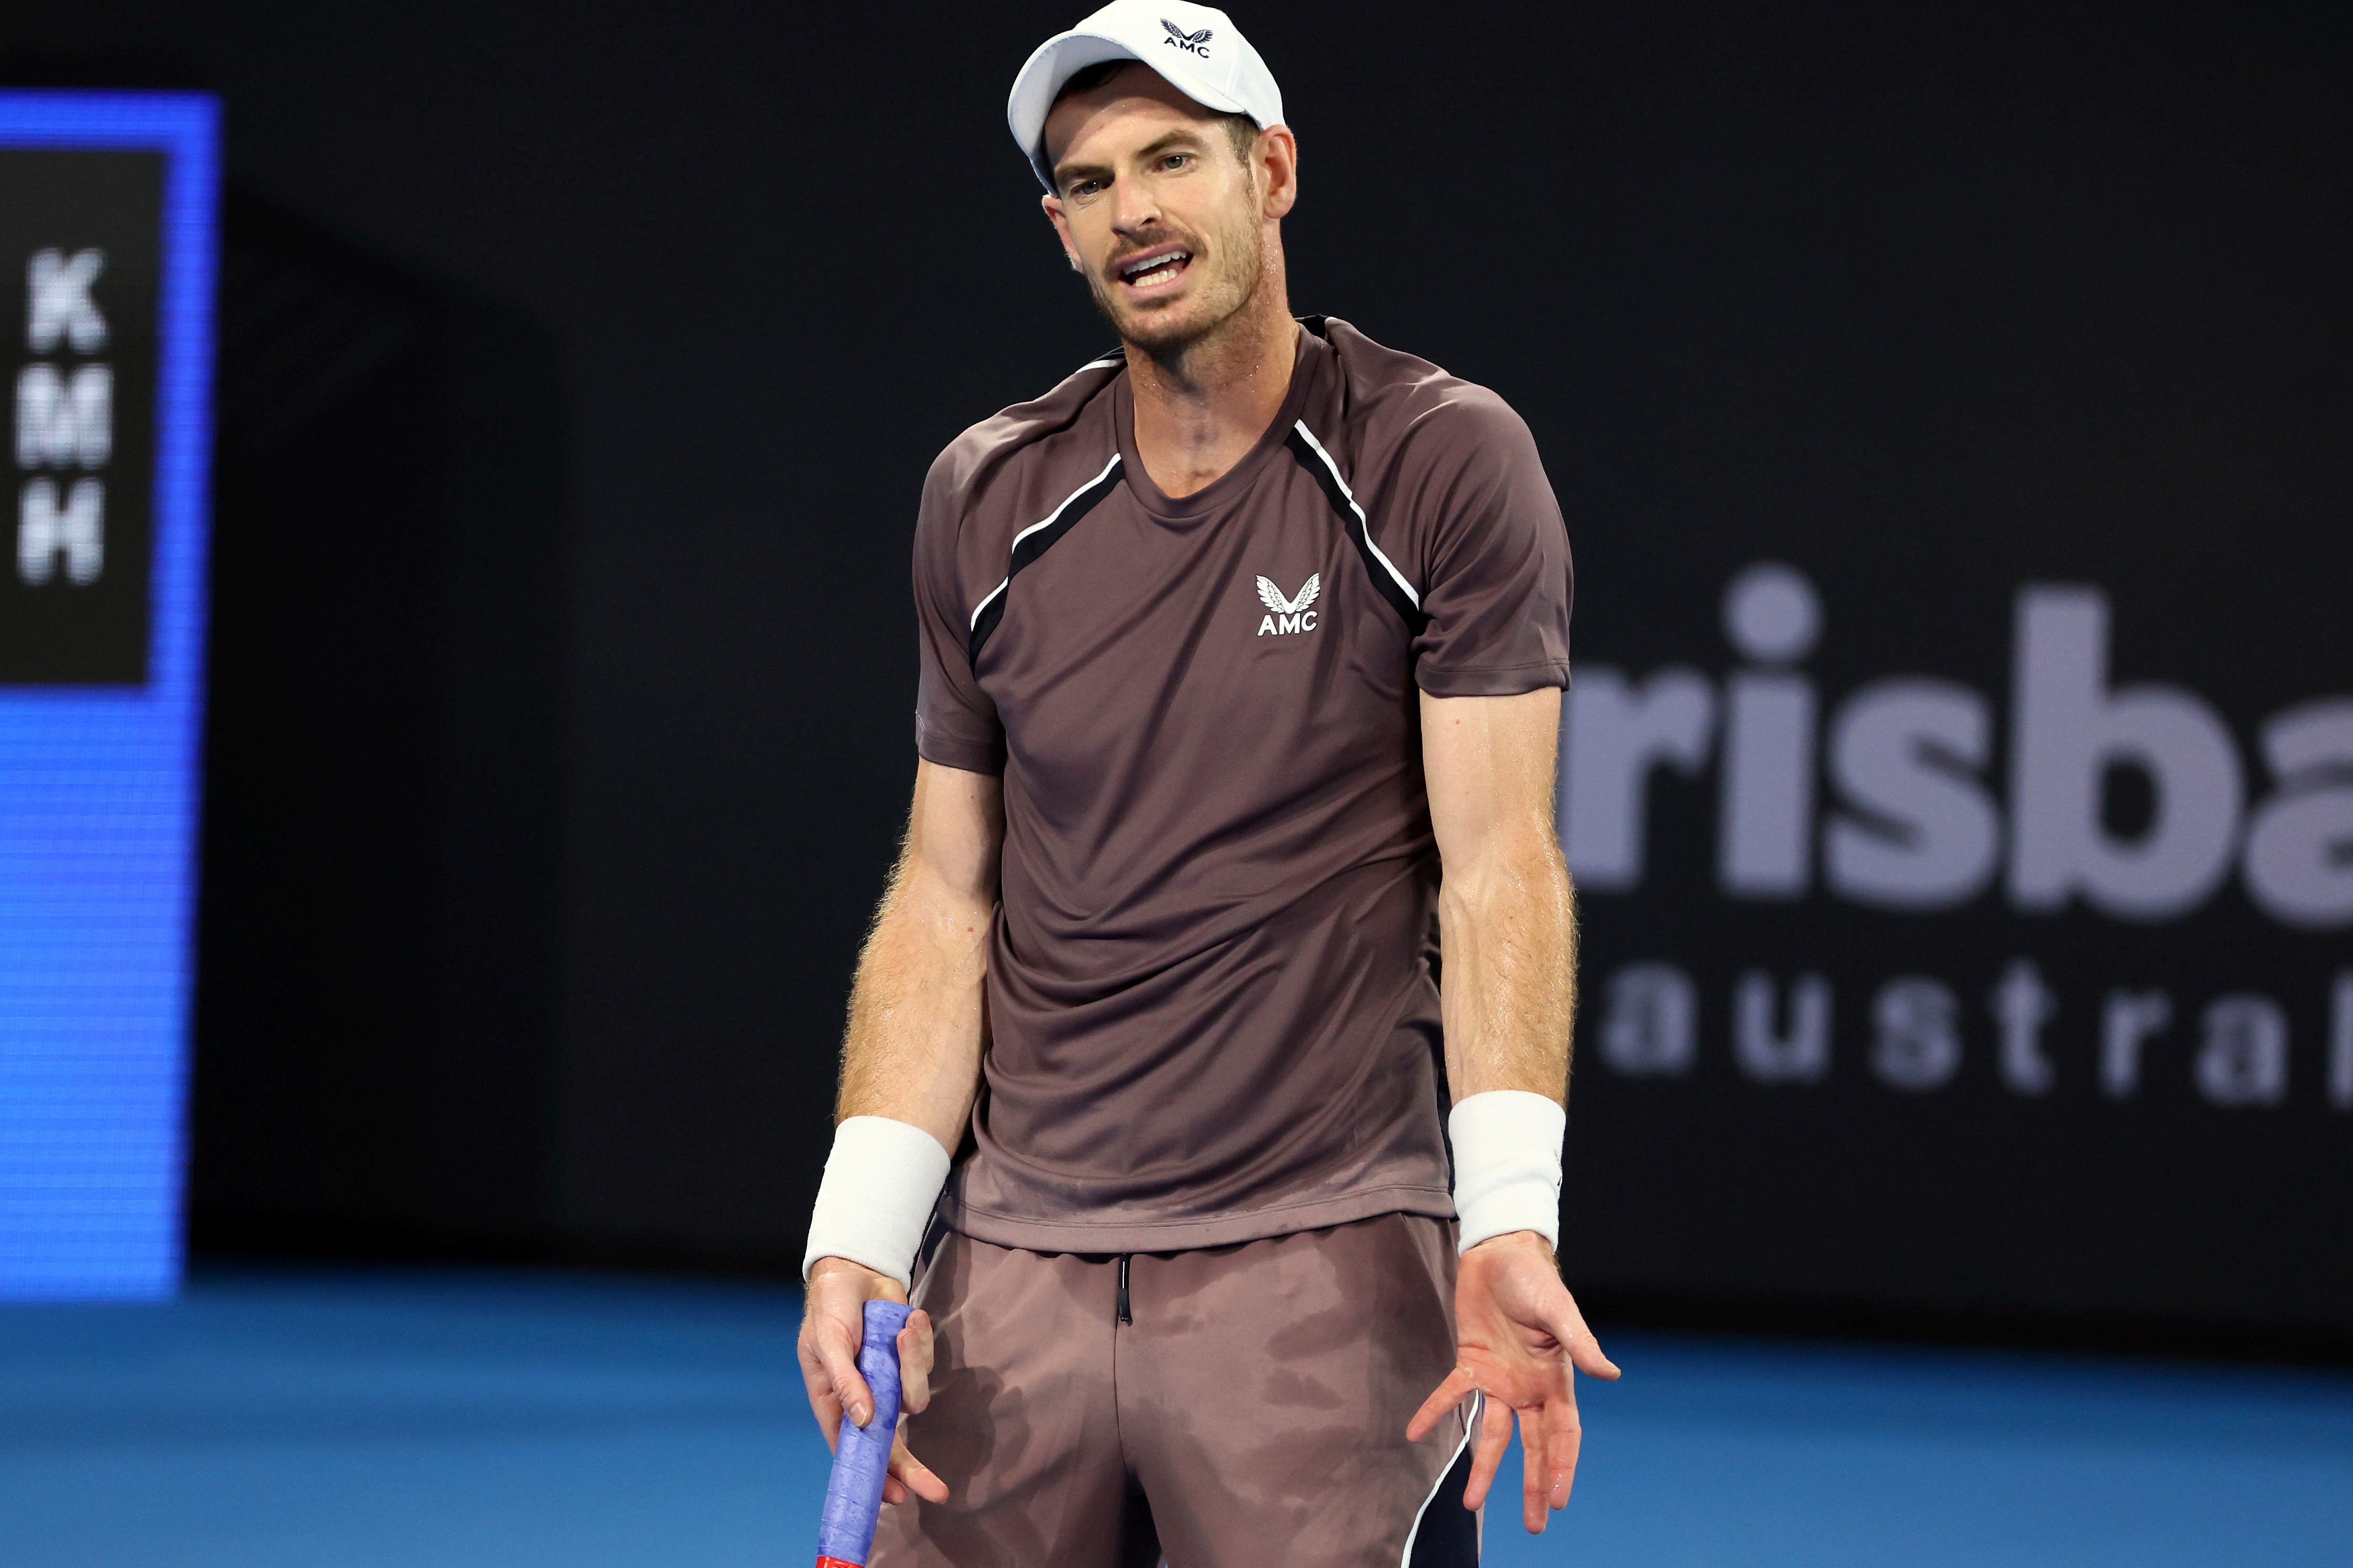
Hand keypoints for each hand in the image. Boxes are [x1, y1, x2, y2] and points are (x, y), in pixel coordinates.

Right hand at [798, 1256, 948, 1504]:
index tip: (896, 1499)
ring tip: (902, 1329)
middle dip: (914, 1468)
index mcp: (836, 1403)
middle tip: (939, 1492)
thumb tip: (864, 1421)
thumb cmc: (830, 1309)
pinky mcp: (909, 1361)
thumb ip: (846, 1381)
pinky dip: (920, 1342)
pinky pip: (926, 1364)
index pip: (854, 1452)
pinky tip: (909, 1318)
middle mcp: (866, 1400)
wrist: (855, 1271)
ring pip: (915, 1398)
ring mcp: (889, 1381)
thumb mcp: (829, 1341)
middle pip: (892, 1446)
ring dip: (913, 1364)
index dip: (874, 1477)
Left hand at [1406, 1231, 1618, 1533]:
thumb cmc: (1537, 1279)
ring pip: (1495, 1434)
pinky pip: (1451, 1395)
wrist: (1500, 1252)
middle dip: (1533, 1485)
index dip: (1561, 1466)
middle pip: (1533, 1446)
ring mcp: (1500, 1380)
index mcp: (1557, 1381)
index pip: (1563, 1434)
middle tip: (1534, 1525)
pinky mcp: (1470, 1363)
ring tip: (1472, 1503)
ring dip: (1485, 1468)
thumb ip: (1581, 1344)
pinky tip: (1415, 1433)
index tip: (1557, 1500)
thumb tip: (1611, 1375)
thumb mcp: (1560, 1310)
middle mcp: (1530, 1389)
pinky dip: (1434, 1412)